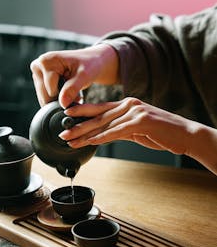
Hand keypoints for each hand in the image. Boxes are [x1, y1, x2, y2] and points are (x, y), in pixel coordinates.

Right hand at [30, 44, 118, 107]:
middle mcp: (37, 66)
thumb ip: (72, 89)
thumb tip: (62, 104)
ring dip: (60, 100)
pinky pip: (46, 97)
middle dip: (61, 100)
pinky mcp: (40, 80)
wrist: (91, 62)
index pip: (50, 90)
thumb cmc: (89, 66)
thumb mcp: (84, 76)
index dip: (64, 96)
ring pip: (45, 98)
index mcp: (45, 61)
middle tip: (77, 96)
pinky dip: (58, 99)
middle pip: (45, 95)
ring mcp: (37, 73)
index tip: (78, 94)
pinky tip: (68, 94)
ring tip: (74, 94)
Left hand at [59, 97, 194, 153]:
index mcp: (126, 104)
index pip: (99, 109)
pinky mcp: (142, 121)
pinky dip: (103, 137)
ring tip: (70, 140)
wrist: (184, 134)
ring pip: (104, 124)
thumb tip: (102, 135)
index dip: (81, 113)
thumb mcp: (136, 129)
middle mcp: (128, 105)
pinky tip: (90, 141)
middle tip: (62, 132)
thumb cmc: (160, 133)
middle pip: (98, 116)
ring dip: (85, 134)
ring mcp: (135, 111)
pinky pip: (117, 131)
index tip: (65, 119)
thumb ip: (120, 129)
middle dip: (78, 125)